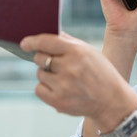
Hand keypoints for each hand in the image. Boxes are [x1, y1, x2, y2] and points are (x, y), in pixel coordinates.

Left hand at [20, 32, 136, 128]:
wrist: (111, 100)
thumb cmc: (100, 72)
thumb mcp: (89, 52)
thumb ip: (69, 42)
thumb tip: (48, 34)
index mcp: (77, 52)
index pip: (46, 42)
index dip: (32, 41)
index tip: (24, 43)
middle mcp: (69, 68)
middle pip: (40, 58)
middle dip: (43, 58)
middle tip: (55, 63)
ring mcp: (63, 86)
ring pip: (40, 73)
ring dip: (46, 74)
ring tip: (63, 78)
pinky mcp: (58, 102)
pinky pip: (39, 89)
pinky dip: (45, 88)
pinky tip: (59, 88)